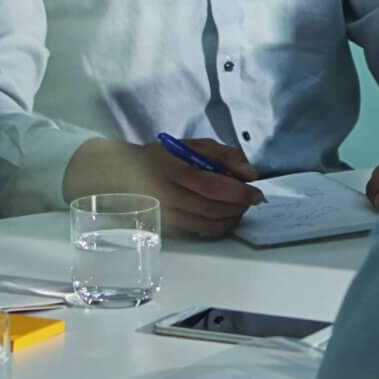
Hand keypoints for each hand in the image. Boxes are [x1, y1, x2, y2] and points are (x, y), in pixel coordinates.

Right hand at [64, 137, 263, 238]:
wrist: (122, 175)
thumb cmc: (162, 157)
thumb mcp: (192, 145)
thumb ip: (224, 155)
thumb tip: (250, 174)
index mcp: (173, 169)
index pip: (212, 185)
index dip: (239, 192)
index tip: (256, 192)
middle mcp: (167, 195)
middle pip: (212, 208)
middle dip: (239, 206)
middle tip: (252, 200)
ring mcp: (165, 215)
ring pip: (208, 225)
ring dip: (232, 218)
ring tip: (240, 207)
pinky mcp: (166, 228)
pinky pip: (199, 232)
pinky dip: (219, 227)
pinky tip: (225, 217)